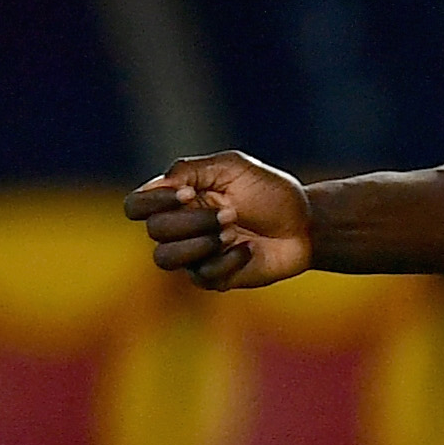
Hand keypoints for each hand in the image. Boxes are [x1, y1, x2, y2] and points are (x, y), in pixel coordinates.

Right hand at [125, 152, 312, 288]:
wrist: (307, 225)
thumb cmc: (271, 192)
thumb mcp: (233, 167)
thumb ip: (191, 170)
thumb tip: (161, 184)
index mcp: (177, 198)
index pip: (136, 206)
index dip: (154, 202)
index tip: (189, 194)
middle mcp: (180, 227)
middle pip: (155, 231)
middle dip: (192, 221)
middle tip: (230, 213)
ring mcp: (196, 255)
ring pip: (165, 259)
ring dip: (199, 244)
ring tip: (231, 232)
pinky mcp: (215, 277)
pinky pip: (201, 277)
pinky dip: (226, 261)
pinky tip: (247, 250)